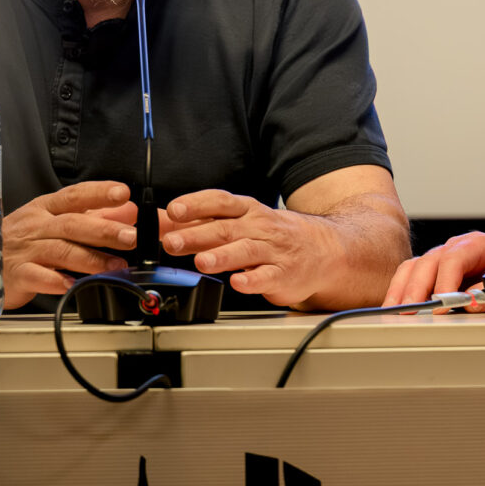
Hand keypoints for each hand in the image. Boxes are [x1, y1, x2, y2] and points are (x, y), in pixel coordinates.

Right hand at [0, 180, 136, 309]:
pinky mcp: (17, 274)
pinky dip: (56, 281)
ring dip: (90, 258)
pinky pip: (38, 277)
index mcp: (45, 209)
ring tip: (116, 266)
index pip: (74, 195)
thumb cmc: (23, 240)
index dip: (99, 193)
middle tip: (130, 236)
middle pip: (71, 224)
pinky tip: (74, 284)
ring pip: (60, 251)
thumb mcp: (54, 222)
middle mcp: (36, 226)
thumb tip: (127, 211)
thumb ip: (92, 217)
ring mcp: (25, 250)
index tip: (123, 194)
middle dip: (103, 230)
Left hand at [159, 189, 364, 307]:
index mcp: (247, 210)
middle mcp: (259, 227)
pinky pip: (267, 276)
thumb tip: (161, 221)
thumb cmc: (274, 235)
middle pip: (225, 228)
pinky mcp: (283, 275)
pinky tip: (239, 283)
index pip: (220, 202)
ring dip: (222, 256)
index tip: (174, 211)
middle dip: (196, 235)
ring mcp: (273, 251)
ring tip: (202, 262)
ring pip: (246, 251)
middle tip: (172, 242)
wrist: (323, 250)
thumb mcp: (241, 221)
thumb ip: (202, 222)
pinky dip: (252, 280)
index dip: (196, 205)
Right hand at [383, 231, 484, 304]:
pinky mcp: (433, 270)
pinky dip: (401, 290)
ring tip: (395, 310)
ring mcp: (441, 257)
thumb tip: (473, 301)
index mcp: (477, 244)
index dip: (445, 282)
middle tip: (411, 311)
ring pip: (414, 267)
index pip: (454, 258)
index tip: (440, 304)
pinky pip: (410, 275)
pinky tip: (394, 306)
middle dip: (417, 288)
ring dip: (402, 289)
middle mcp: (454, 247)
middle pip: (428, 262)